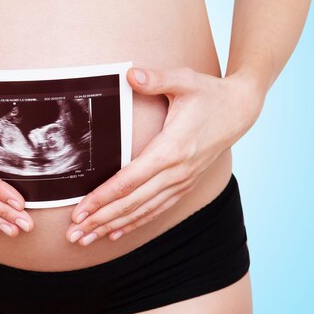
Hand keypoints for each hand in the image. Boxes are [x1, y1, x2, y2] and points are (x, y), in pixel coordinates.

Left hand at [65, 66, 263, 245]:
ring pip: (142, 212)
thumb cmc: (209, 94)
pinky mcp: (184, 184)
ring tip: (86, 239)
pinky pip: (156, 210)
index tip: (80, 210)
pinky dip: (134, 223)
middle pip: (132, 203)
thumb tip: (131, 74)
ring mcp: (181, 181)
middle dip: (100, 220)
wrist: (240, 110)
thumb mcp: (185, 80)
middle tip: (73, 234)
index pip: (130, 180)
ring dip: (112, 227)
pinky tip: (115, 234)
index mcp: (171, 149)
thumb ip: (157, 79)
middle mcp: (176, 171)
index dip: (103, 197)